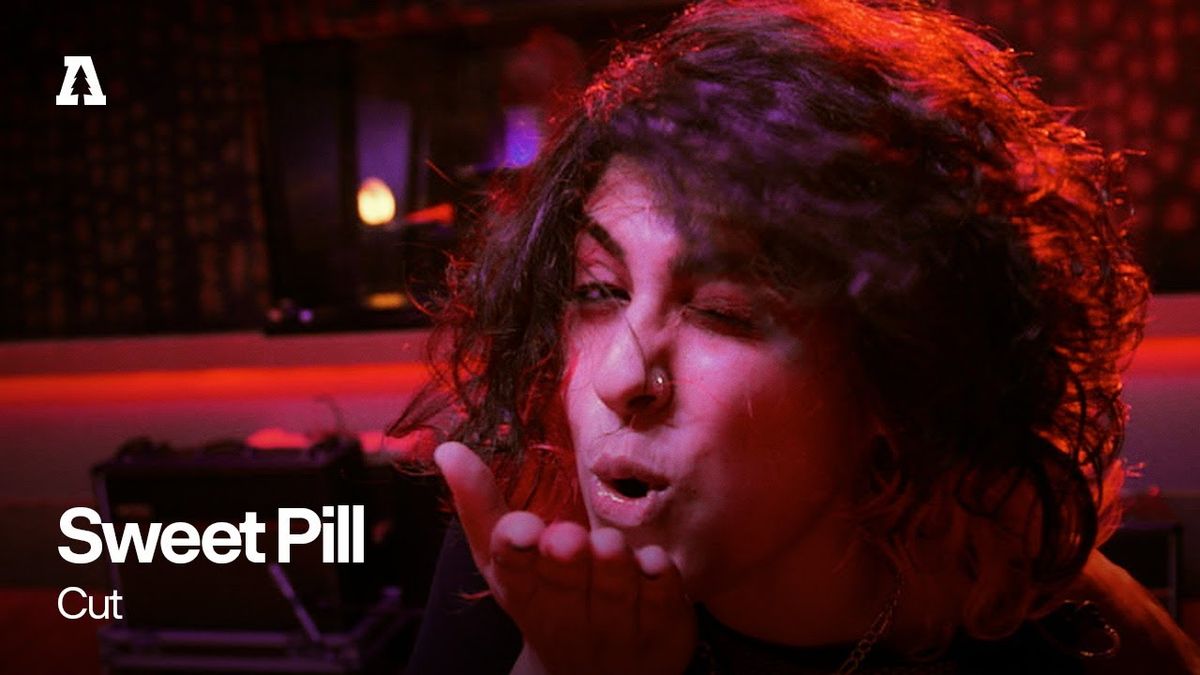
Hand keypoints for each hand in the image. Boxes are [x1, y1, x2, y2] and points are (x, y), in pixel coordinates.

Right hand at [434, 441, 696, 674]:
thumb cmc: (547, 598)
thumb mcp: (505, 560)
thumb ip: (479, 504)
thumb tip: (447, 449)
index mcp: (524, 589)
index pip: (512, 567)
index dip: (516, 549)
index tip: (520, 531)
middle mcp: (569, 611)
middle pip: (566, 578)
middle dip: (565, 557)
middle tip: (566, 539)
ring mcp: (618, 621)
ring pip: (616, 584)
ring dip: (611, 563)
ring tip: (607, 546)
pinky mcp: (663, 624)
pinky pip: (663, 595)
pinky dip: (657, 575)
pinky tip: (654, 563)